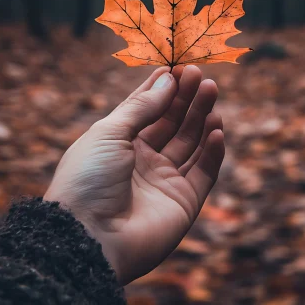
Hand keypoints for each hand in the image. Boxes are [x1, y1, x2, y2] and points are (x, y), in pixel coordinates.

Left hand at [44, 66, 223, 284]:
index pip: (146, 109)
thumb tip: (168, 78)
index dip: (163, 88)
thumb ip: (142, 106)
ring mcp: (164, 182)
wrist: (88, 237)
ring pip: (191, 143)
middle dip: (187, 99)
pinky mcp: (183, 203)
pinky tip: (216, 129)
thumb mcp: (109, 132)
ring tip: (211, 93)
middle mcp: (142, 161)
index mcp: (118, 143)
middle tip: (202, 76)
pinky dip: (212, 151)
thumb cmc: (88, 180)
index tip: (179, 67)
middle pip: (172, 123)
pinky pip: (204, 173)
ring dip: (202, 118)